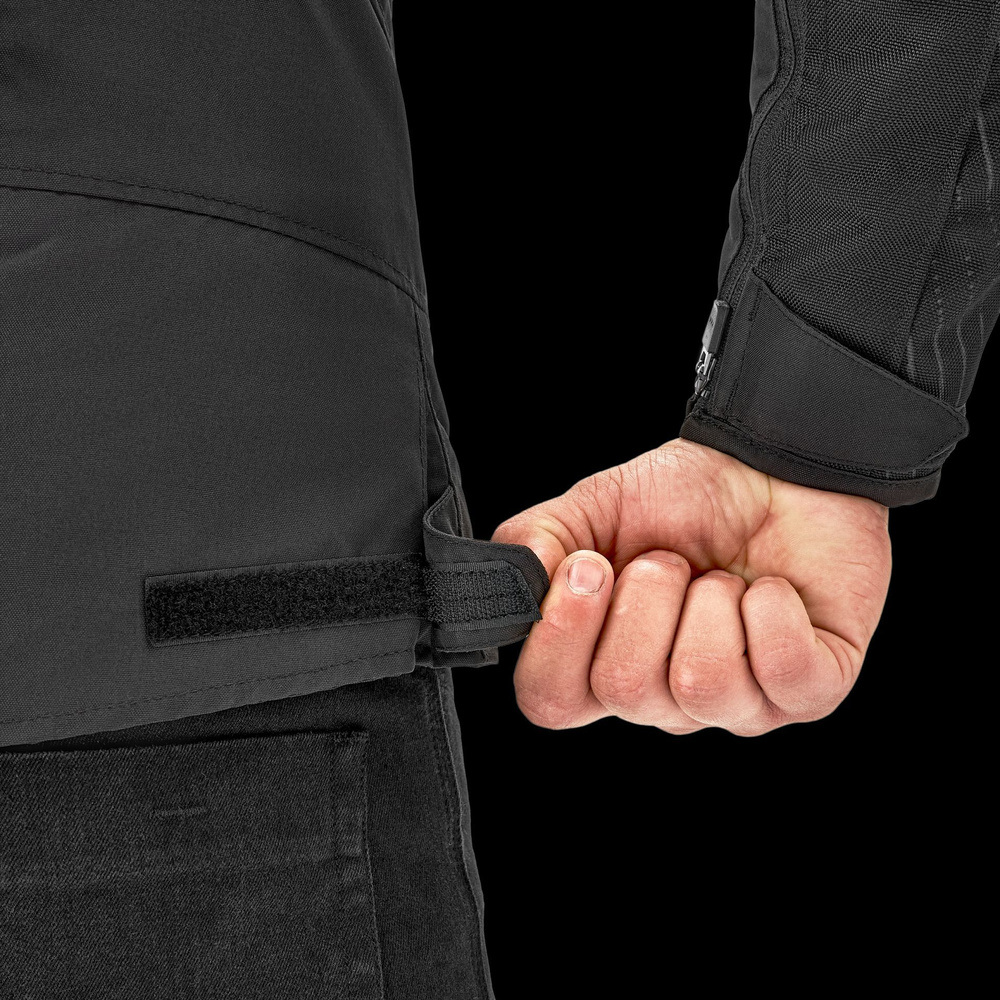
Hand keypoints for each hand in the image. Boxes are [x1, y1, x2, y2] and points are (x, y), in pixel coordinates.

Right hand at [490, 438, 891, 735]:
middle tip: (669, 561)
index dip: (560, 640)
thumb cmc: (687, 499)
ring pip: (702, 683)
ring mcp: (737, 703)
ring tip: (720, 575)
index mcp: (602, 661)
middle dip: (647, 599)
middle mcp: (663, 697)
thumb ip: (533, 543)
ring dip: (710, 601)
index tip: (588, 569)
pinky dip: (773, 608)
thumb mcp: (591, 508)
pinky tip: (770, 590)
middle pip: (624, 690)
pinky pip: (780, 670)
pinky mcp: (808, 692)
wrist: (773, 469)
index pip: (550, 700)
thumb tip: (519, 582)